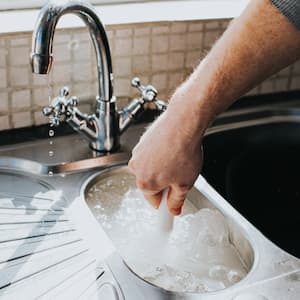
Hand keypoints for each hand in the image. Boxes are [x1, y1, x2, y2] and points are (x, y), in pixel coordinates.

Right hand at [128, 99, 203, 215]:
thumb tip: (174, 208)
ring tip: (177, 159)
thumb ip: (177, 200)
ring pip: (150, 168)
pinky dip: (159, 155)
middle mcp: (136, 168)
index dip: (165, 203)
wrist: (183, 122)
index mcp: (145, 183)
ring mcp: (138, 153)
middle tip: (179, 175)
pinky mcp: (142, 141)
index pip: (154, 202)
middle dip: (164, 183)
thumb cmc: (183, 150)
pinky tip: (172, 150)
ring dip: (161, 168)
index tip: (168, 206)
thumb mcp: (185, 183)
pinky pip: (150, 155)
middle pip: (150, 184)